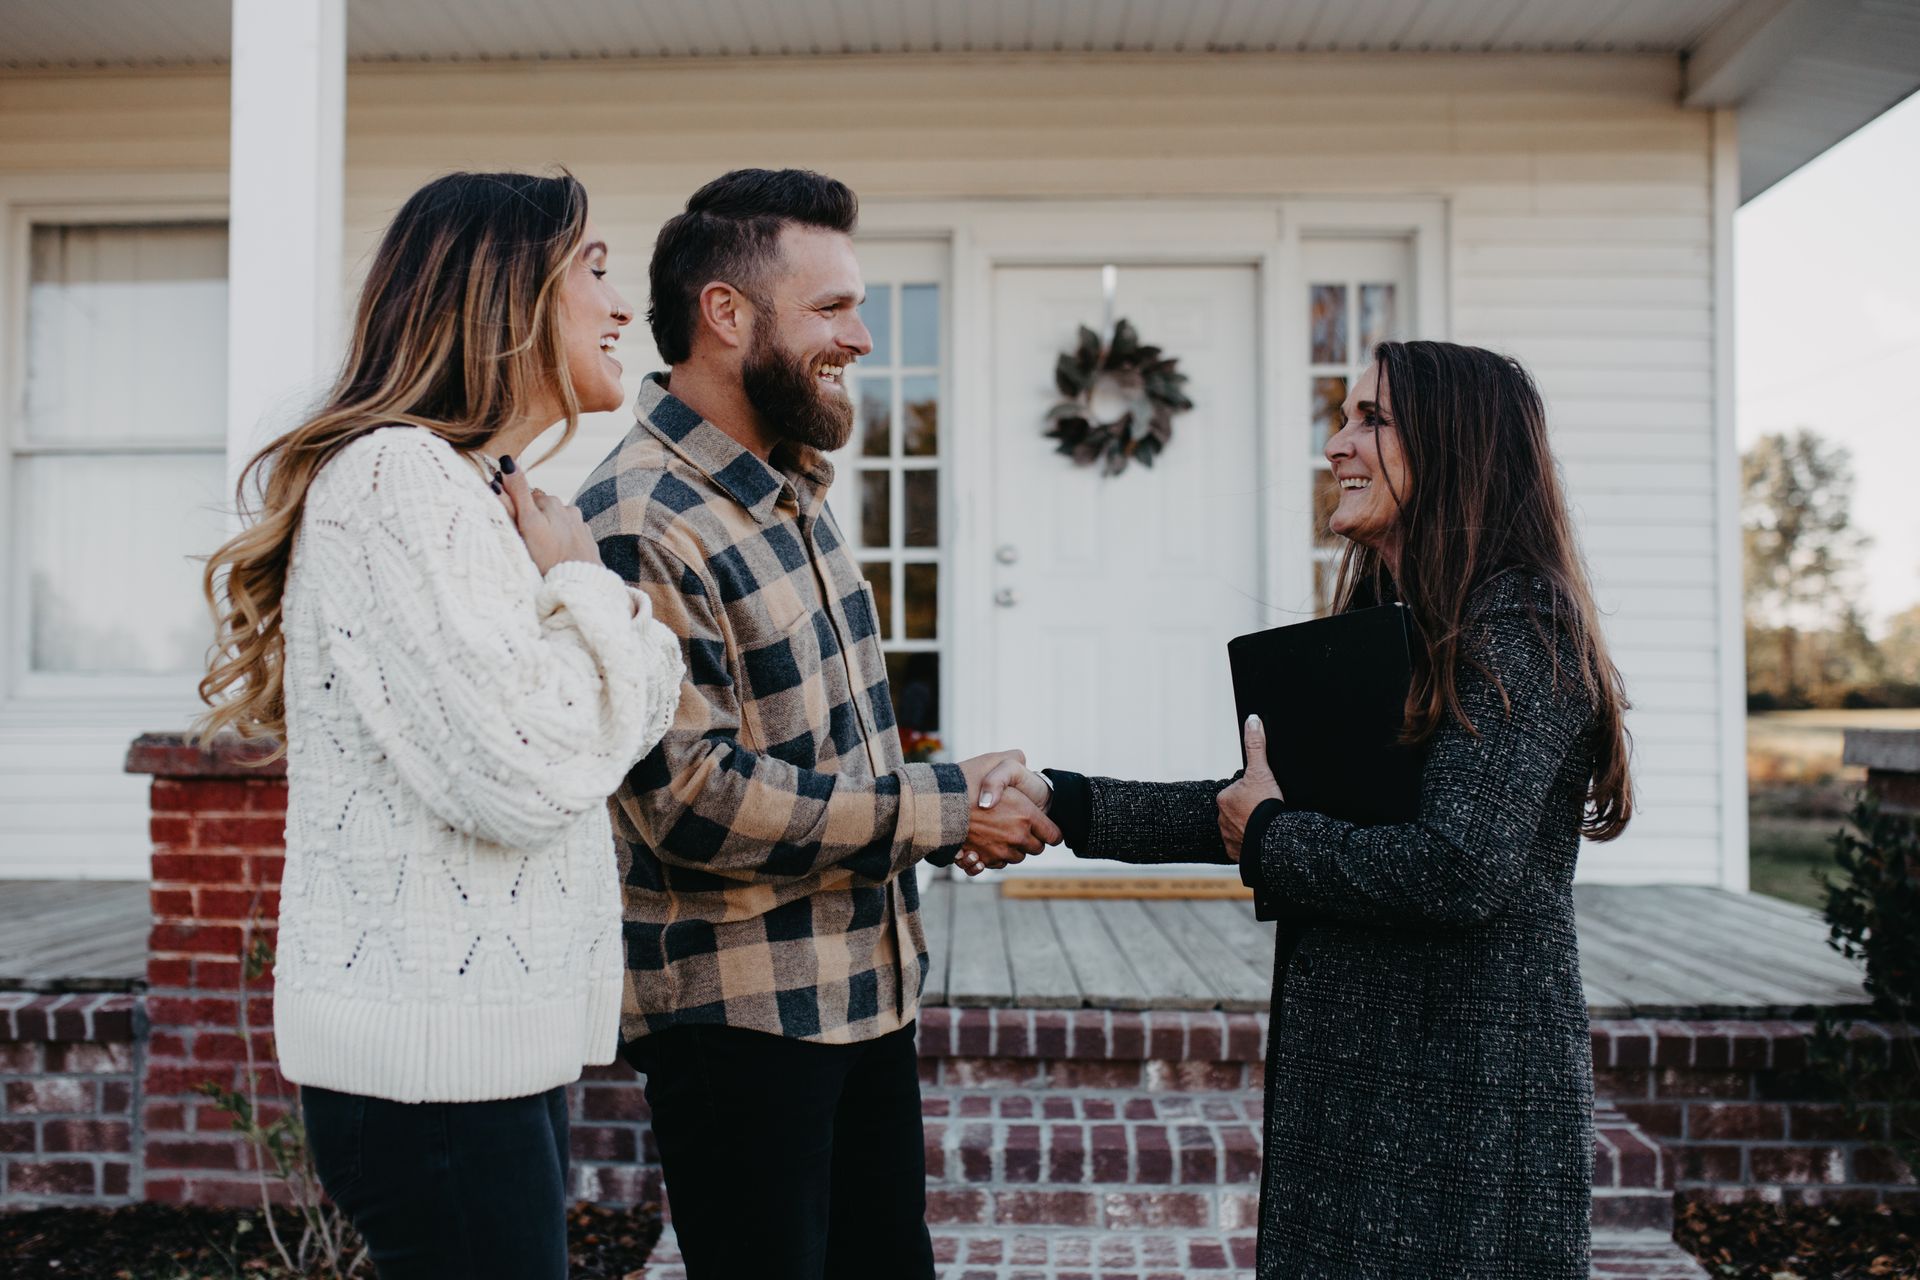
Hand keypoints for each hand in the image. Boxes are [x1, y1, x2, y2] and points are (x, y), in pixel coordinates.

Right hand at [495, 454, 601, 574]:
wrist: (579, 581)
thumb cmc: (548, 555)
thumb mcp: (527, 523)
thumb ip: (517, 493)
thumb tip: (507, 462)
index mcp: (550, 501)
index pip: (526, 497)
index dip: (517, 510)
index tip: (515, 525)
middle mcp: (567, 508)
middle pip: (542, 508)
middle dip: (533, 519)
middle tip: (527, 540)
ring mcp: (579, 524)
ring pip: (556, 521)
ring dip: (548, 530)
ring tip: (543, 550)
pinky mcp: (586, 539)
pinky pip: (568, 535)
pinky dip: (561, 540)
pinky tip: (557, 553)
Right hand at [955, 750, 1061, 874]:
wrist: (935, 805)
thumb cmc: (965, 782)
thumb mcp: (994, 761)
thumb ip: (1015, 758)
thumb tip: (1024, 759)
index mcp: (1026, 815)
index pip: (1054, 835)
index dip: (1051, 831)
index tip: (1045, 827)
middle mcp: (1016, 836)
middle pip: (1036, 848)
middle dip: (1032, 839)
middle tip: (1021, 826)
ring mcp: (999, 851)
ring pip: (1017, 857)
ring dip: (1013, 848)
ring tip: (1001, 832)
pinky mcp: (983, 860)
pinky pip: (998, 864)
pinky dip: (995, 856)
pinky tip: (987, 842)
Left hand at [1217, 714, 1282, 863]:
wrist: (1273, 841)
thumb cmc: (1266, 806)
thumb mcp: (1262, 770)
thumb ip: (1256, 745)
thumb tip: (1252, 720)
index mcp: (1223, 798)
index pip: (1239, 790)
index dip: (1255, 792)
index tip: (1265, 796)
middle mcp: (1220, 818)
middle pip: (1239, 809)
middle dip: (1251, 810)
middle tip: (1266, 811)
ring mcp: (1227, 837)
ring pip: (1240, 827)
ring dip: (1251, 826)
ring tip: (1266, 826)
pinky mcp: (1236, 853)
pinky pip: (1243, 845)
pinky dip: (1252, 843)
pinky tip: (1262, 839)